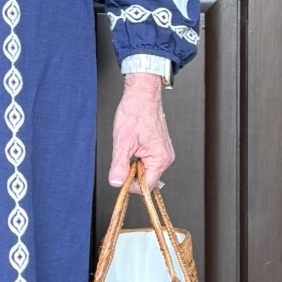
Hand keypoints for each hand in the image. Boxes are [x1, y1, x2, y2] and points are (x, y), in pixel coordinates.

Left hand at [109, 73, 173, 192]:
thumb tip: (116, 182)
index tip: (119, 176)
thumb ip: (119, 165)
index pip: (146, 186)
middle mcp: (165, 158)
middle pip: (146, 179)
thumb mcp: (122, 142)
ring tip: (128, 147)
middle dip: (131, 172)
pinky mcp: (160, 148)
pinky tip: (133, 145)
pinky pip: (147, 161)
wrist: (142, 95)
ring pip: (145, 170)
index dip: (130, 185)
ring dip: (133, 164)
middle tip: (123, 155)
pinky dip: (137, 157)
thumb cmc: (134, 113)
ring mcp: (164, 152)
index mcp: (160, 159)